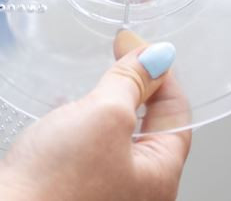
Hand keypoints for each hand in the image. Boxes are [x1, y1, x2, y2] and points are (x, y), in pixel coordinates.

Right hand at [0, 30, 191, 200]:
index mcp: (158, 176)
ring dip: (102, 103)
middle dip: (134, 86)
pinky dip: (75, 122)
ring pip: (111, 135)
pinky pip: (82, 147)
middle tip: (118, 54)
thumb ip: (131, 82)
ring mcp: (98, 188)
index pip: (176, 114)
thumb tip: (156, 58)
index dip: (160, 73)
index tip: (139, 45)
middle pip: (147, 125)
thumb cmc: (54, 184)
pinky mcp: (65, 185)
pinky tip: (58, 110)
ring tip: (89, 79)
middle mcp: (132, 188)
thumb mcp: (105, 115)